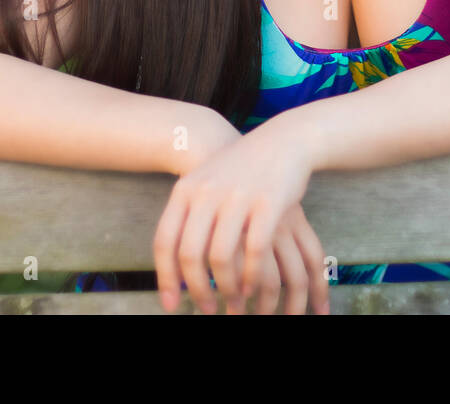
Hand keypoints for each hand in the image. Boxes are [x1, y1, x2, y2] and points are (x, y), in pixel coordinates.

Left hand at [153, 118, 330, 314]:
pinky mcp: (269, 203)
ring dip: (226, 287)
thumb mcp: (207, 183)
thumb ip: (189, 216)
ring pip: (221, 257)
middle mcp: (207, 192)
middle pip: (190, 253)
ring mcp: (238, 197)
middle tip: (206, 309)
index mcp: (186, 189)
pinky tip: (252, 287)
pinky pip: (254, 250)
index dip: (165, 278)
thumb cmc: (243, 168)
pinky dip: (251, 276)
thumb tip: (174, 265)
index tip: (170, 306)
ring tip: (232, 301)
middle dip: (197, 289)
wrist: (284, 140)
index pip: (165, 241)